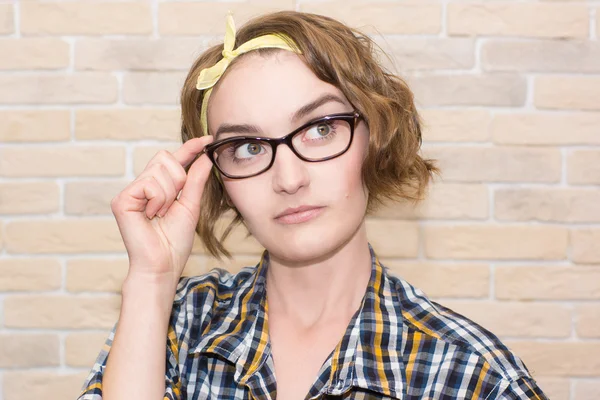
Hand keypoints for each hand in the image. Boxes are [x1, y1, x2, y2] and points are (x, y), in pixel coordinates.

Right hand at [110, 136, 214, 288]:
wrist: (163, 264)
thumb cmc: (175, 241)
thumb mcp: (192, 205)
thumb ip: (197, 180)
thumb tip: (206, 156)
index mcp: (158, 187)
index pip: (174, 160)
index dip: (190, 148)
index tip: (207, 139)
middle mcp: (142, 186)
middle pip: (165, 158)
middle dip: (178, 180)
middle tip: (173, 204)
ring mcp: (130, 191)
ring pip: (159, 171)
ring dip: (169, 194)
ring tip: (160, 214)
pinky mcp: (122, 199)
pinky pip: (149, 183)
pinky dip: (158, 200)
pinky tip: (151, 216)